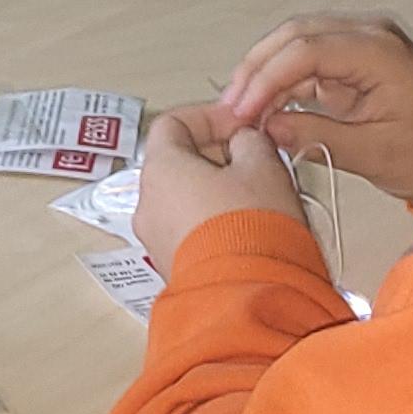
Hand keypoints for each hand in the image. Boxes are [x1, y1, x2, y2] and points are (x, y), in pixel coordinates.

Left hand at [132, 105, 305, 273]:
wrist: (248, 296)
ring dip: (217, 190)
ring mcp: (156, 240)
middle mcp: (148, 204)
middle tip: (253, 159)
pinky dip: (213, 221)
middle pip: (176, 163)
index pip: (171, 124)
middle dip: (217, 156)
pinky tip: (248, 227)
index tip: (239, 124)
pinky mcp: (172, 266)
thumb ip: (251, 140)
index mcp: (161, 170)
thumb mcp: (264, 166)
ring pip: (184, 199)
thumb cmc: (252, 229)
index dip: (208, 117)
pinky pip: (188, 231)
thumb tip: (244, 140)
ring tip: (257, 197)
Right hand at [218, 14, 412, 203]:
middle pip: (294, 35)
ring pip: (295, 42)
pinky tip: (264, 108)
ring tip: (241, 112)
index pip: (306, 49)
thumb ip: (317, 136)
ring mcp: (360, 41)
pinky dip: (282, 80)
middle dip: (256, 70)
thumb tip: (267, 127)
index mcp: (378, 51)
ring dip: (265, 74)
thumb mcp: (373, 153)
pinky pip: (307, 58)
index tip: (242, 112)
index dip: (266, 78)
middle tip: (231, 110)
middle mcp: (368, 34)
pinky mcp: (353, 57)